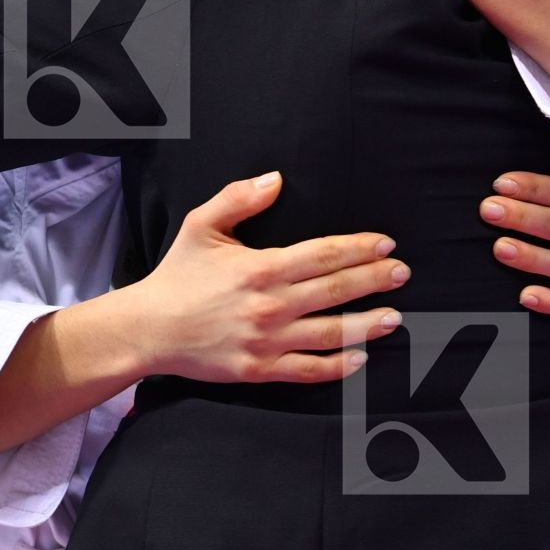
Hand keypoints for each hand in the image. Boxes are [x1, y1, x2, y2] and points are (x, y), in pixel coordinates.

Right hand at [129, 171, 409, 384]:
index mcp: (260, 267)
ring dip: (367, 324)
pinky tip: (361, 358)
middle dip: (374, 280)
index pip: (323, 255)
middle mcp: (269, 305)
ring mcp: (266, 341)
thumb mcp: (200, 226)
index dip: (359, 248)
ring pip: (330, 333)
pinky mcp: (259, 370)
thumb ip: (238, 198)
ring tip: (395, 317)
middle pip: (334, 290)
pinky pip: (308, 371)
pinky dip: (338, 367)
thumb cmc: (177, 276)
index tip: (385, 244)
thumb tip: (276, 178)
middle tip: (403, 273)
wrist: (147, 330)